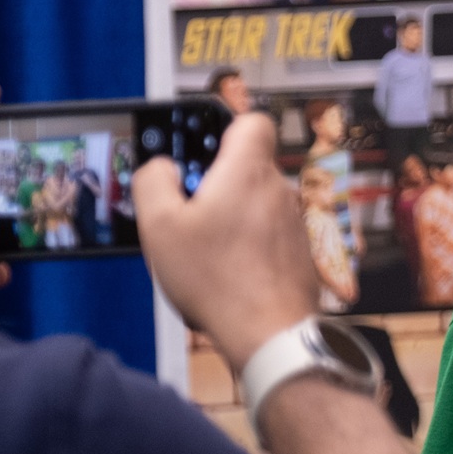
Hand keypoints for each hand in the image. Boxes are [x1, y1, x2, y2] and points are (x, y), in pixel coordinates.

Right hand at [133, 112, 316, 372]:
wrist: (269, 331)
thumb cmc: (214, 277)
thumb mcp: (159, 226)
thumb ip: (153, 182)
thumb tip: (161, 166)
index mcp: (248, 172)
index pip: (253, 122)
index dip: (225, 129)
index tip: (200, 155)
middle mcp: (279, 190)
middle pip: (248, 168)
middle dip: (216, 184)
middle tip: (187, 214)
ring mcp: (295, 222)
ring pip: (256, 204)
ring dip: (230, 218)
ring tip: (203, 251)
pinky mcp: (300, 252)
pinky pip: (268, 234)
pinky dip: (247, 245)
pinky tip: (226, 272)